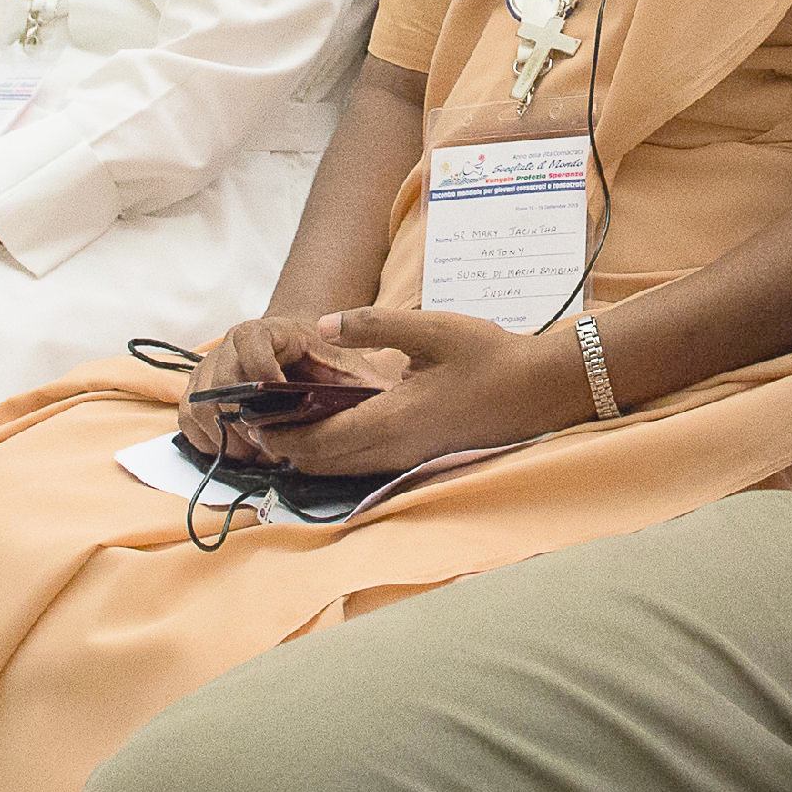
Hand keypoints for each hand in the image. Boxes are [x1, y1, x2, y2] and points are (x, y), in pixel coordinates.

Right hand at [176, 315, 365, 459]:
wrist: (297, 353)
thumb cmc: (326, 364)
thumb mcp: (350, 367)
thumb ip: (362, 382)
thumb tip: (385, 402)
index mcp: (268, 330)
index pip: (252, 344)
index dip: (263, 377)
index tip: (281, 408)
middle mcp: (230, 344)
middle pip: (222, 383)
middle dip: (245, 422)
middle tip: (271, 447)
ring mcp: (209, 367)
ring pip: (200, 405)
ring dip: (226, 437)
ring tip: (257, 454)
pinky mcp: (197, 391)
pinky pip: (187, 419)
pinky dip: (207, 441)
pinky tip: (237, 452)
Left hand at [242, 306, 584, 479]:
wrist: (539, 390)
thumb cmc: (489, 355)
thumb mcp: (432, 328)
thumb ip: (375, 325)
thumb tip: (324, 323)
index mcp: (394, 418)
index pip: (321, 440)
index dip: (282, 436)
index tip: (251, 422)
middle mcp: (396, 447)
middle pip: (326, 463)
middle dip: (287, 449)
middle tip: (256, 427)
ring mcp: (410, 456)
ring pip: (344, 468)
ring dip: (311, 454)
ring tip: (283, 429)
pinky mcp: (421, 455)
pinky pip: (366, 464)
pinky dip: (338, 454)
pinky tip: (331, 431)